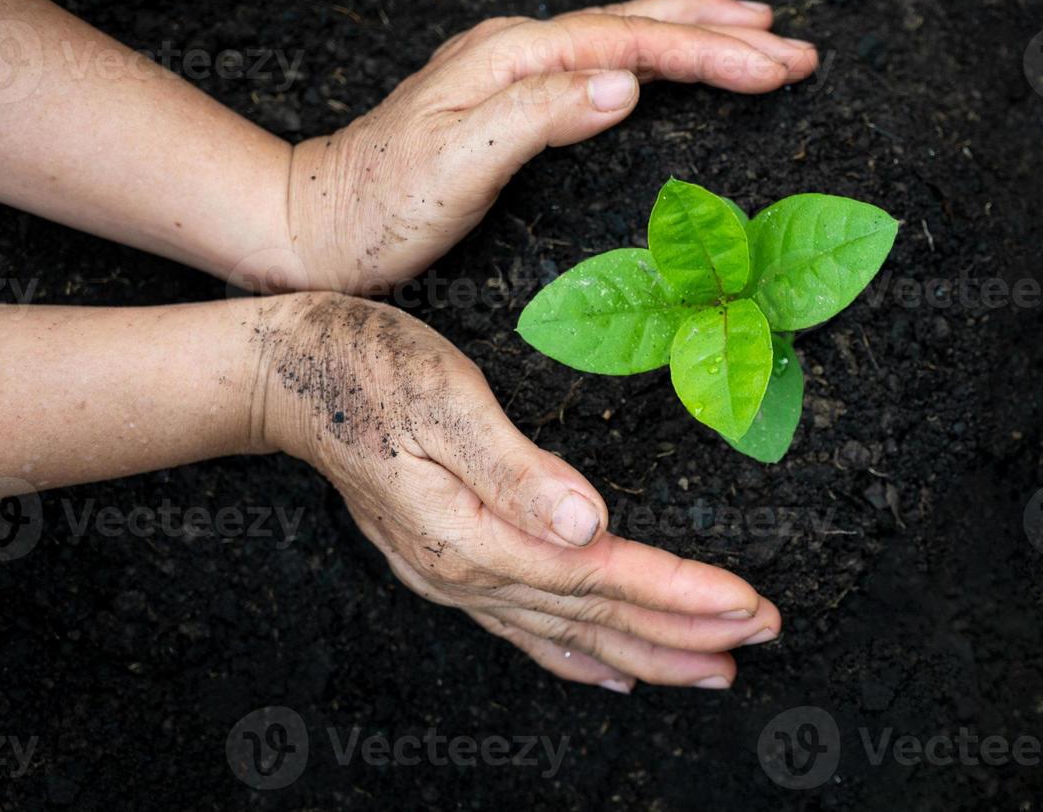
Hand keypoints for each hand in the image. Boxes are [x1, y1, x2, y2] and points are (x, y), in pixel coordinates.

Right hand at [252, 292, 780, 690]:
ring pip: (568, 635)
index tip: (747, 605)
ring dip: (645, 653)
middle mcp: (466, 572)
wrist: (281, 373)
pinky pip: (526, 631)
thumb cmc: (363, 369)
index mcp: (473, 534)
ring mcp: (453, 576)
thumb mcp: (442, 399)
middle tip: (761, 638)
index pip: (602, 575)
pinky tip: (610, 672)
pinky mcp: (448, 563)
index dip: (680, 593)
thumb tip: (588, 522)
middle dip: (686, 633)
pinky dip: (576, 656)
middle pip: (596, 617)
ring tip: (713, 669)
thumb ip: (515, 469)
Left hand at [265, 0, 818, 293]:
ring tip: (759, 36)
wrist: (312, 224)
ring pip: (626, 35)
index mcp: (513, 55)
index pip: (633, 41)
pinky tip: (672, 65)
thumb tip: (626, 85)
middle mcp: (517, 48)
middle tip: (797, 49)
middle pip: (640, 23)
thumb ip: (541, 117)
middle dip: (725, 32)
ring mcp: (514, 69)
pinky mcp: (513, 97)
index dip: (711, 53)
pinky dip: (656, 56)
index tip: (776, 67)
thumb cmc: (380, 206)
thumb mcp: (458, 164)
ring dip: (698, 35)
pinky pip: (604, 61)